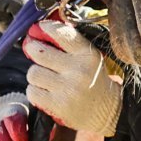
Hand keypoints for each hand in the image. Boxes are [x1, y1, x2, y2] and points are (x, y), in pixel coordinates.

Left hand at [24, 18, 121, 135]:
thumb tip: (42, 29)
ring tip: (46, 80)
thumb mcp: (91, 58)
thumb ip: (71, 45)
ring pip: (33, 73)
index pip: (61, 33)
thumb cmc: (94, 81)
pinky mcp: (58, 105)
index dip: (45, 28)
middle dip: (34, 51)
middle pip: (39, 52)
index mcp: (88, 55)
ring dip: (36, 76)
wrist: (108, 112)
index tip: (39, 28)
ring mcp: (68, 88)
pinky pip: (32, 92)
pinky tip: (46, 93)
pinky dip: (35, 92)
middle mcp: (78, 70)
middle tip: (35, 53)